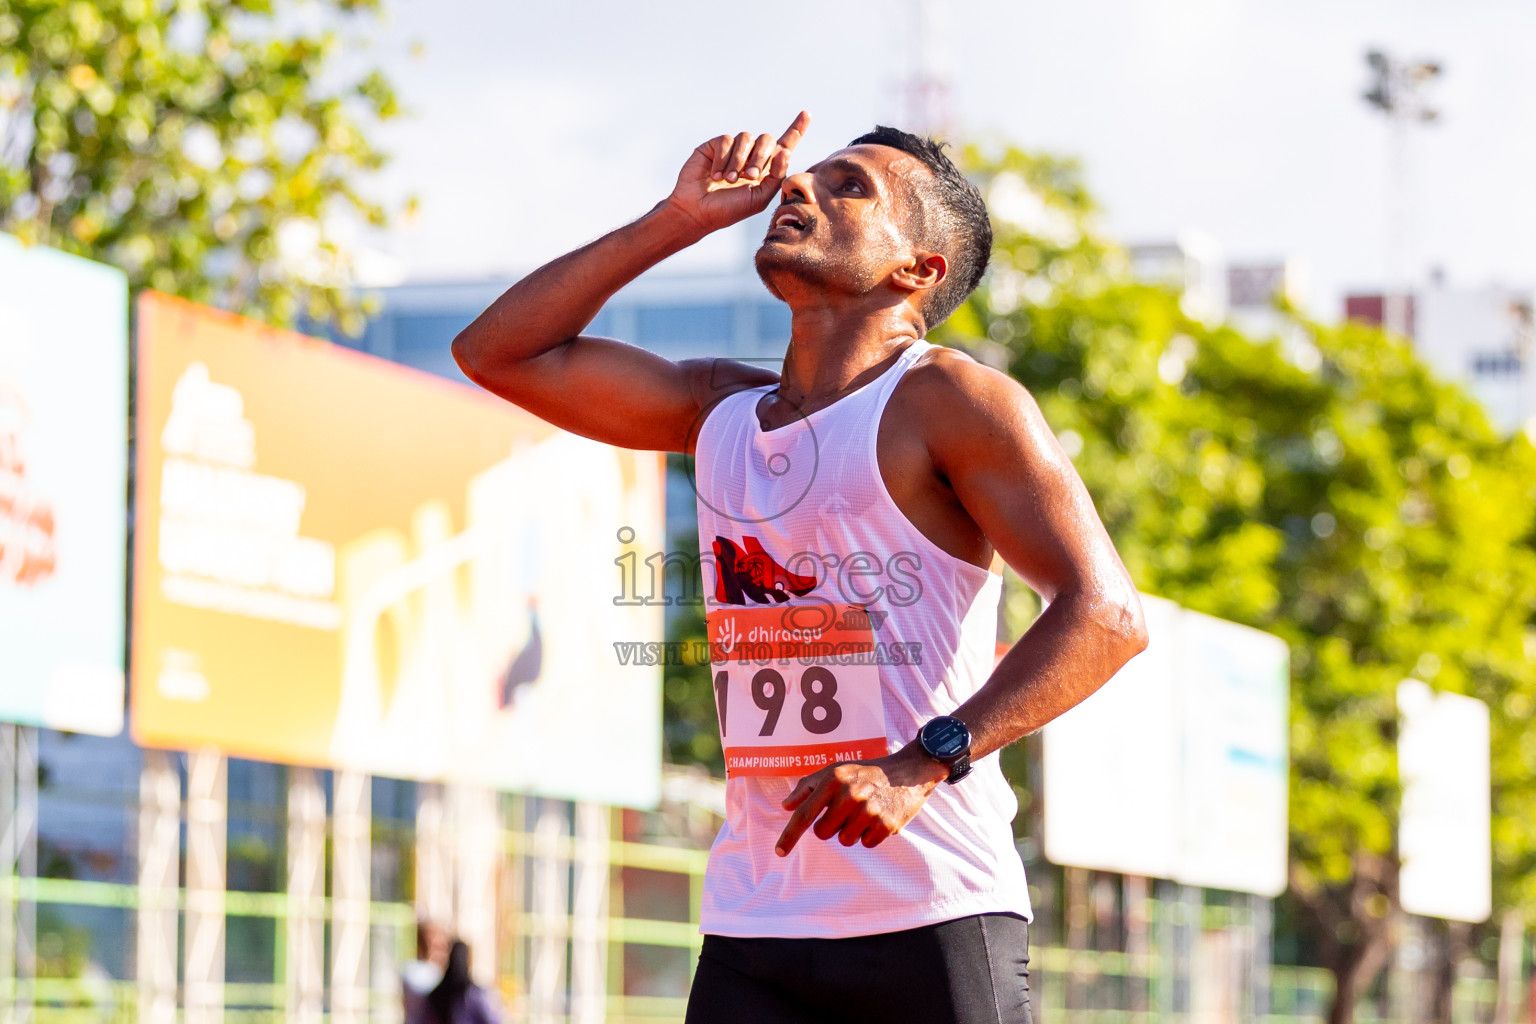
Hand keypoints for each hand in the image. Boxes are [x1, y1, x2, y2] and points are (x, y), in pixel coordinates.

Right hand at [663, 111, 810, 237]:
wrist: (698, 211)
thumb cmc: (729, 209)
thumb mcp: (759, 198)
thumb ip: (776, 177)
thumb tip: (785, 152)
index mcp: (765, 170)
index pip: (783, 146)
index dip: (796, 130)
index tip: (806, 114)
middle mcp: (750, 156)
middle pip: (767, 139)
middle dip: (761, 156)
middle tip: (750, 176)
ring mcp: (732, 150)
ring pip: (746, 137)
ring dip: (740, 160)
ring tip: (730, 179)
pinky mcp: (715, 146)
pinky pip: (726, 140)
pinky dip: (723, 158)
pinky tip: (716, 175)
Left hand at [774, 743, 947, 855]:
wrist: (908, 771)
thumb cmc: (866, 772)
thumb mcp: (836, 770)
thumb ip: (808, 786)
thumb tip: (786, 806)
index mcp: (834, 780)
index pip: (805, 814)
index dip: (790, 835)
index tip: (779, 851)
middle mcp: (850, 795)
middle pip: (823, 833)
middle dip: (830, 827)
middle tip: (845, 811)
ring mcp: (869, 811)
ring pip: (844, 840)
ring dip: (851, 831)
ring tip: (865, 812)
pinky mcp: (886, 825)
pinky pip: (865, 844)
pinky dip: (869, 835)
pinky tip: (878, 817)